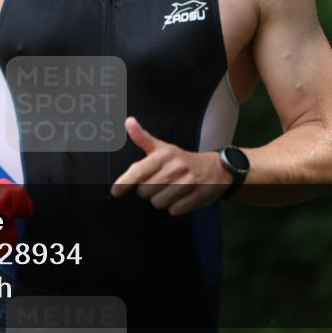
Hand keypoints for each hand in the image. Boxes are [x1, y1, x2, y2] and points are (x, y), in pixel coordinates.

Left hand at [111, 117, 230, 215]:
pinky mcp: (197, 197)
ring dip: (162, 200)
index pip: (139, 170)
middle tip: (159, 183)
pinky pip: (174, 211)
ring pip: (159, 203)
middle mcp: (176, 167)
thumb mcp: (163, 147)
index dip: (124, 182)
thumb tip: (128, 121)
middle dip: (148, 191)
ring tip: (171, 190)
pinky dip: (175, 207)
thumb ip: (143, 138)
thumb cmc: (182, 160)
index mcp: (165, 154)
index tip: (115, 192)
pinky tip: (181, 197)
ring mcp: (188, 183)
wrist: (216, 168)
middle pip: (146, 192)